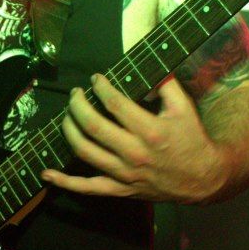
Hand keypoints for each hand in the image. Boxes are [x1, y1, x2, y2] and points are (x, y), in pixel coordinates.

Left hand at [41, 73, 229, 202]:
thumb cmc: (192, 138)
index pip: (114, 103)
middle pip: (93, 126)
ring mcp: (124, 174)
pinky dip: (64, 181)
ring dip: (69, 129)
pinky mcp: (120, 189)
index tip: (95, 79)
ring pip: (85, 151)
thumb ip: (165, 83)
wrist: (202, 178)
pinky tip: (46, 172)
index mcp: (150, 131)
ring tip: (67, 114)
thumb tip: (149, 60)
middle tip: (75, 94)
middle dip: (77, 105)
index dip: (100, 87)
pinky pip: (87, 188)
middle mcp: (134, 153)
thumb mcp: (183, 107)